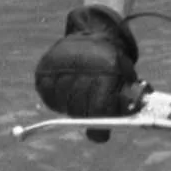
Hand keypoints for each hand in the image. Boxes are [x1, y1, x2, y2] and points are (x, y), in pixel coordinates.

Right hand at [34, 6, 138, 123]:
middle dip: (86, 114)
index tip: (99, 133)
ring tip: (78, 94)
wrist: (96, 34)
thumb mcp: (125, 82)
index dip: (98, 127)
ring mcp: (61, 67)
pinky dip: (56, 99)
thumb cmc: (114, 64)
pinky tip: (66, 91)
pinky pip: (48, 96)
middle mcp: (83, 67)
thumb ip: (118, 107)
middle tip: (90, 109)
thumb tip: (99, 136)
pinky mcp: (45, 68)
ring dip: (70, 105)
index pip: (98, 109)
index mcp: (107, 71)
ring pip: (63, 104)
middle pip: (79, 109)